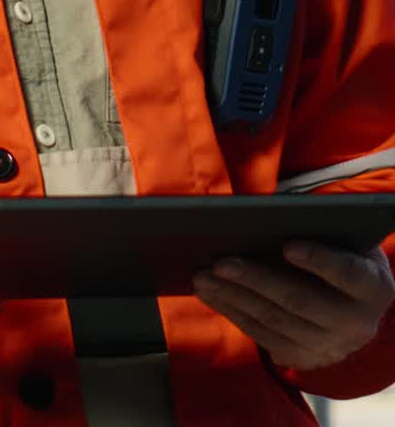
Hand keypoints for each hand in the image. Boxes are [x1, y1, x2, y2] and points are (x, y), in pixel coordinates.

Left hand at [192, 241, 394, 369]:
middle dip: (256, 280)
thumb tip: (266, 218)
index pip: (347, 273)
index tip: (287, 245)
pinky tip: (211, 293)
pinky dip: (233, 312)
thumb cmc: (344, 254)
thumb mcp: (345, 240)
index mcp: (373, 287)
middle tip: (220, 261)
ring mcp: (329, 348)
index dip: (319, 260)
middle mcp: (356, 324)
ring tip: (203, 275)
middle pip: (300, 301)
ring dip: (233, 297)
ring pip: (275, 322)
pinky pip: (262, 336)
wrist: (356, 305)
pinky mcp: (303, 359)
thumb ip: (320, 231)